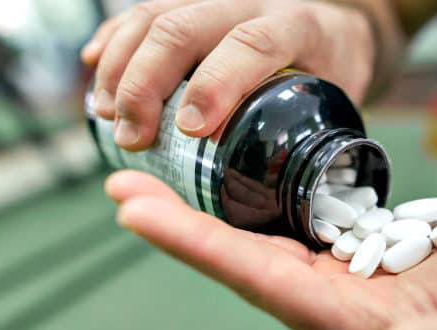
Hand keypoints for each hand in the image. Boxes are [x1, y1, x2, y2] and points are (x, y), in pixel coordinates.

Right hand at [81, 0, 373, 150]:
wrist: (336, 33)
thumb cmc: (335, 75)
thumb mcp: (341, 102)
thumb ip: (317, 136)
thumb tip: (287, 202)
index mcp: (298, 26)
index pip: (252, 44)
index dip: (216, 84)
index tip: (189, 130)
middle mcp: (253, 3)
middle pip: (186, 27)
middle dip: (148, 82)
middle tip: (132, 136)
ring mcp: (218, 0)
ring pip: (156, 16)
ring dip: (122, 65)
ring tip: (108, 114)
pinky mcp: (194, 4)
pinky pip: (144, 12)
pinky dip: (115, 38)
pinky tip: (95, 65)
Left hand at [106, 169, 436, 329]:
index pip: (273, 290)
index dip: (208, 253)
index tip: (146, 216)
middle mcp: (342, 311)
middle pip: (249, 269)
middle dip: (184, 233)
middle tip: (121, 189)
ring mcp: (347, 284)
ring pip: (262, 250)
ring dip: (204, 220)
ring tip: (148, 186)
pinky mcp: (358, 256)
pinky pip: (292, 233)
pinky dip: (250, 212)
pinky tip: (222, 190)